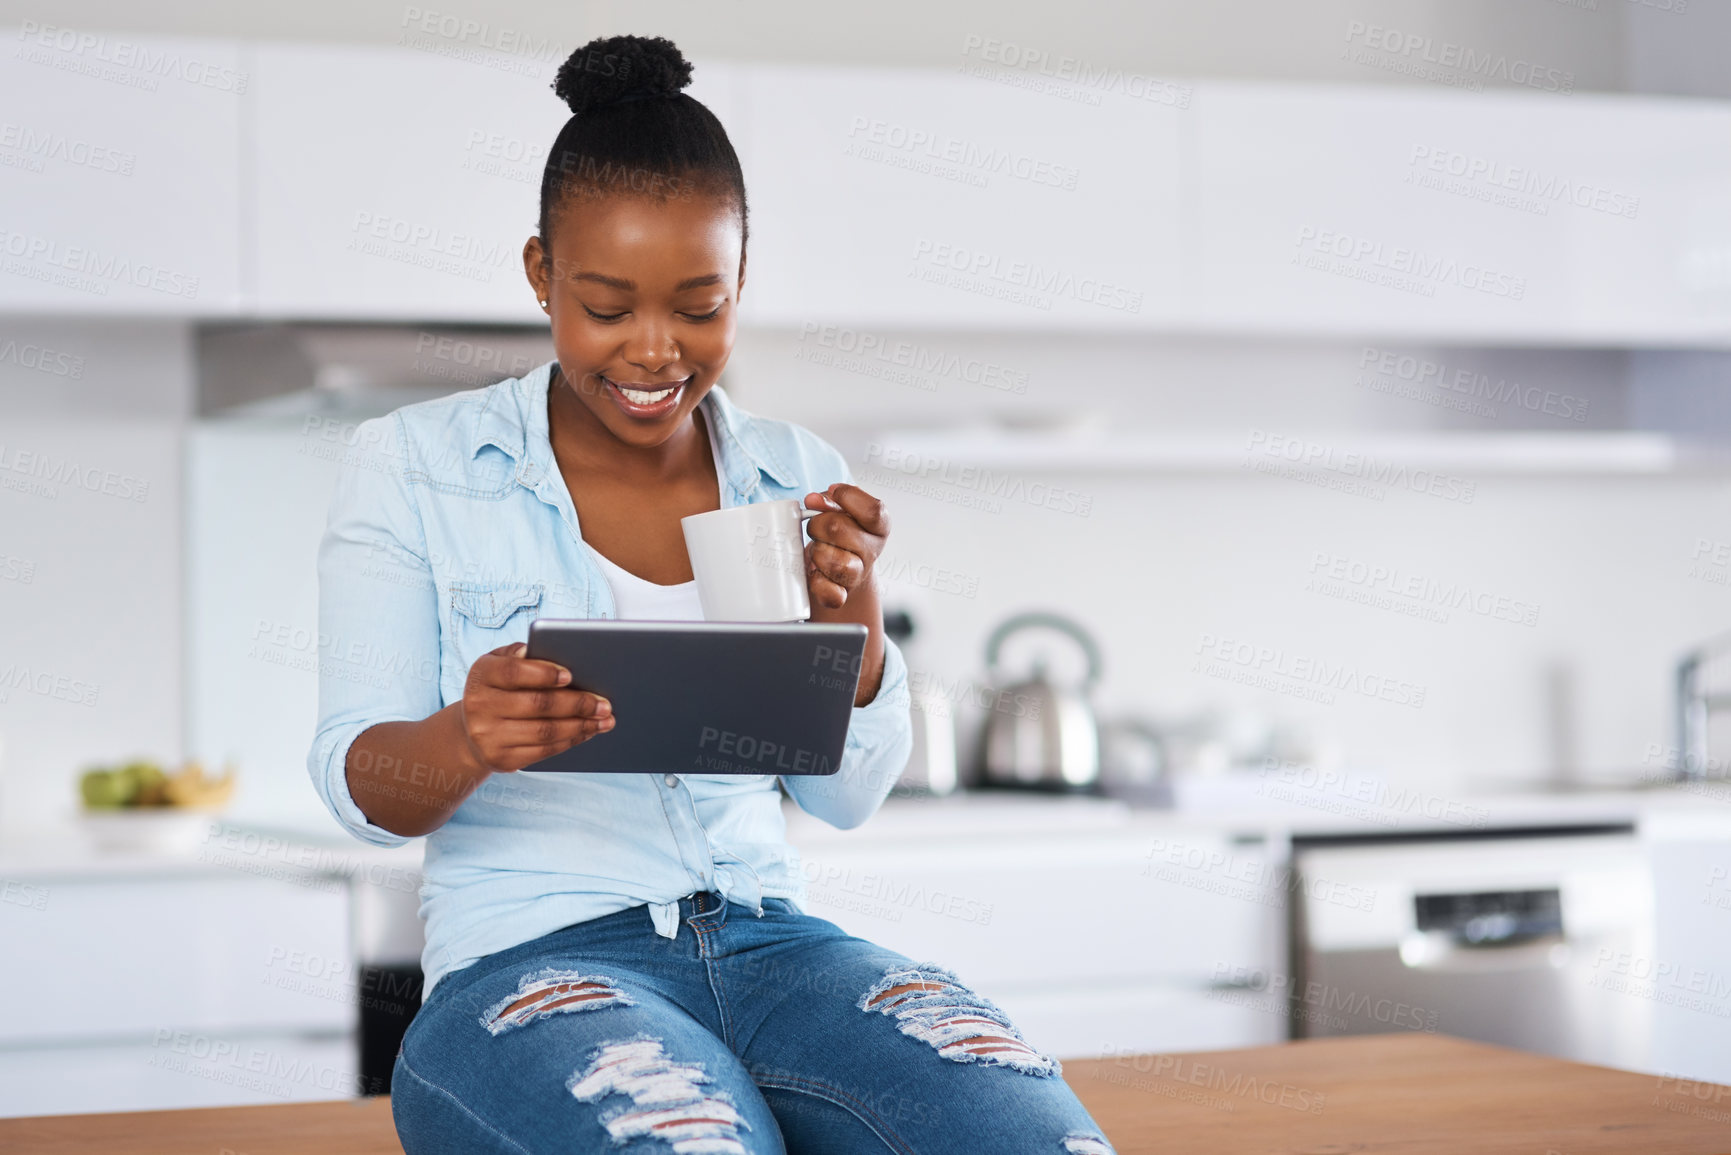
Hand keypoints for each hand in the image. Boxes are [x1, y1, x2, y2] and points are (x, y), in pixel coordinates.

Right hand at [458, 643, 613, 772]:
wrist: (473, 729)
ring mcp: (487, 736)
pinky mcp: (501, 759)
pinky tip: (587, 732)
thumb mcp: (501, 664)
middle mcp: (479, 706)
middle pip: (536, 704)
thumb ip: (522, 655)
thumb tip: (552, 652)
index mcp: (482, 674)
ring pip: (544, 731)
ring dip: (580, 726)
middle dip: (577, 704)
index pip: (513, 672)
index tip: (570, 675)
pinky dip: (570, 741)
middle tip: (605, 704)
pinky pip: (543, 751)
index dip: (543, 673)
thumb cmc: (499, 688)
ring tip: (604, 720)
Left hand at [803, 483, 887, 610]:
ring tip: (818, 549)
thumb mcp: (840, 511)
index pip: (873, 511)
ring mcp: (858, 574)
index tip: (834, 492)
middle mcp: (872, 551)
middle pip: (837, 528)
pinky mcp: (841, 595)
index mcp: (878, 527)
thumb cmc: (840, 535)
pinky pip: (830, 592)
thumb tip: (814, 500)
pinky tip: (816, 573)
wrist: (841, 571)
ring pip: (830, 560)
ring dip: (816, 551)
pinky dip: (818, 582)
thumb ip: (829, 500)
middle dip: (817, 523)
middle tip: (817, 528)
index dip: (848, 498)